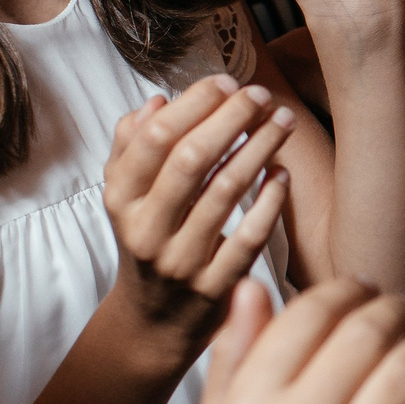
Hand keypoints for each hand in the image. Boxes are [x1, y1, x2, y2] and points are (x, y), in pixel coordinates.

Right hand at [102, 76, 294, 364]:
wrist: (152, 322)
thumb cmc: (148, 240)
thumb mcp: (125, 198)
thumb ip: (131, 147)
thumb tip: (157, 101)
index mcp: (121, 200)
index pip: (154, 139)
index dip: (194, 104)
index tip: (226, 82)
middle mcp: (147, 230)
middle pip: (191, 159)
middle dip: (231, 118)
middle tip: (261, 94)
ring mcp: (182, 261)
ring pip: (226, 191)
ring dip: (260, 147)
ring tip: (283, 120)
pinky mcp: (216, 287)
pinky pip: (250, 236)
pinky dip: (270, 200)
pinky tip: (282, 173)